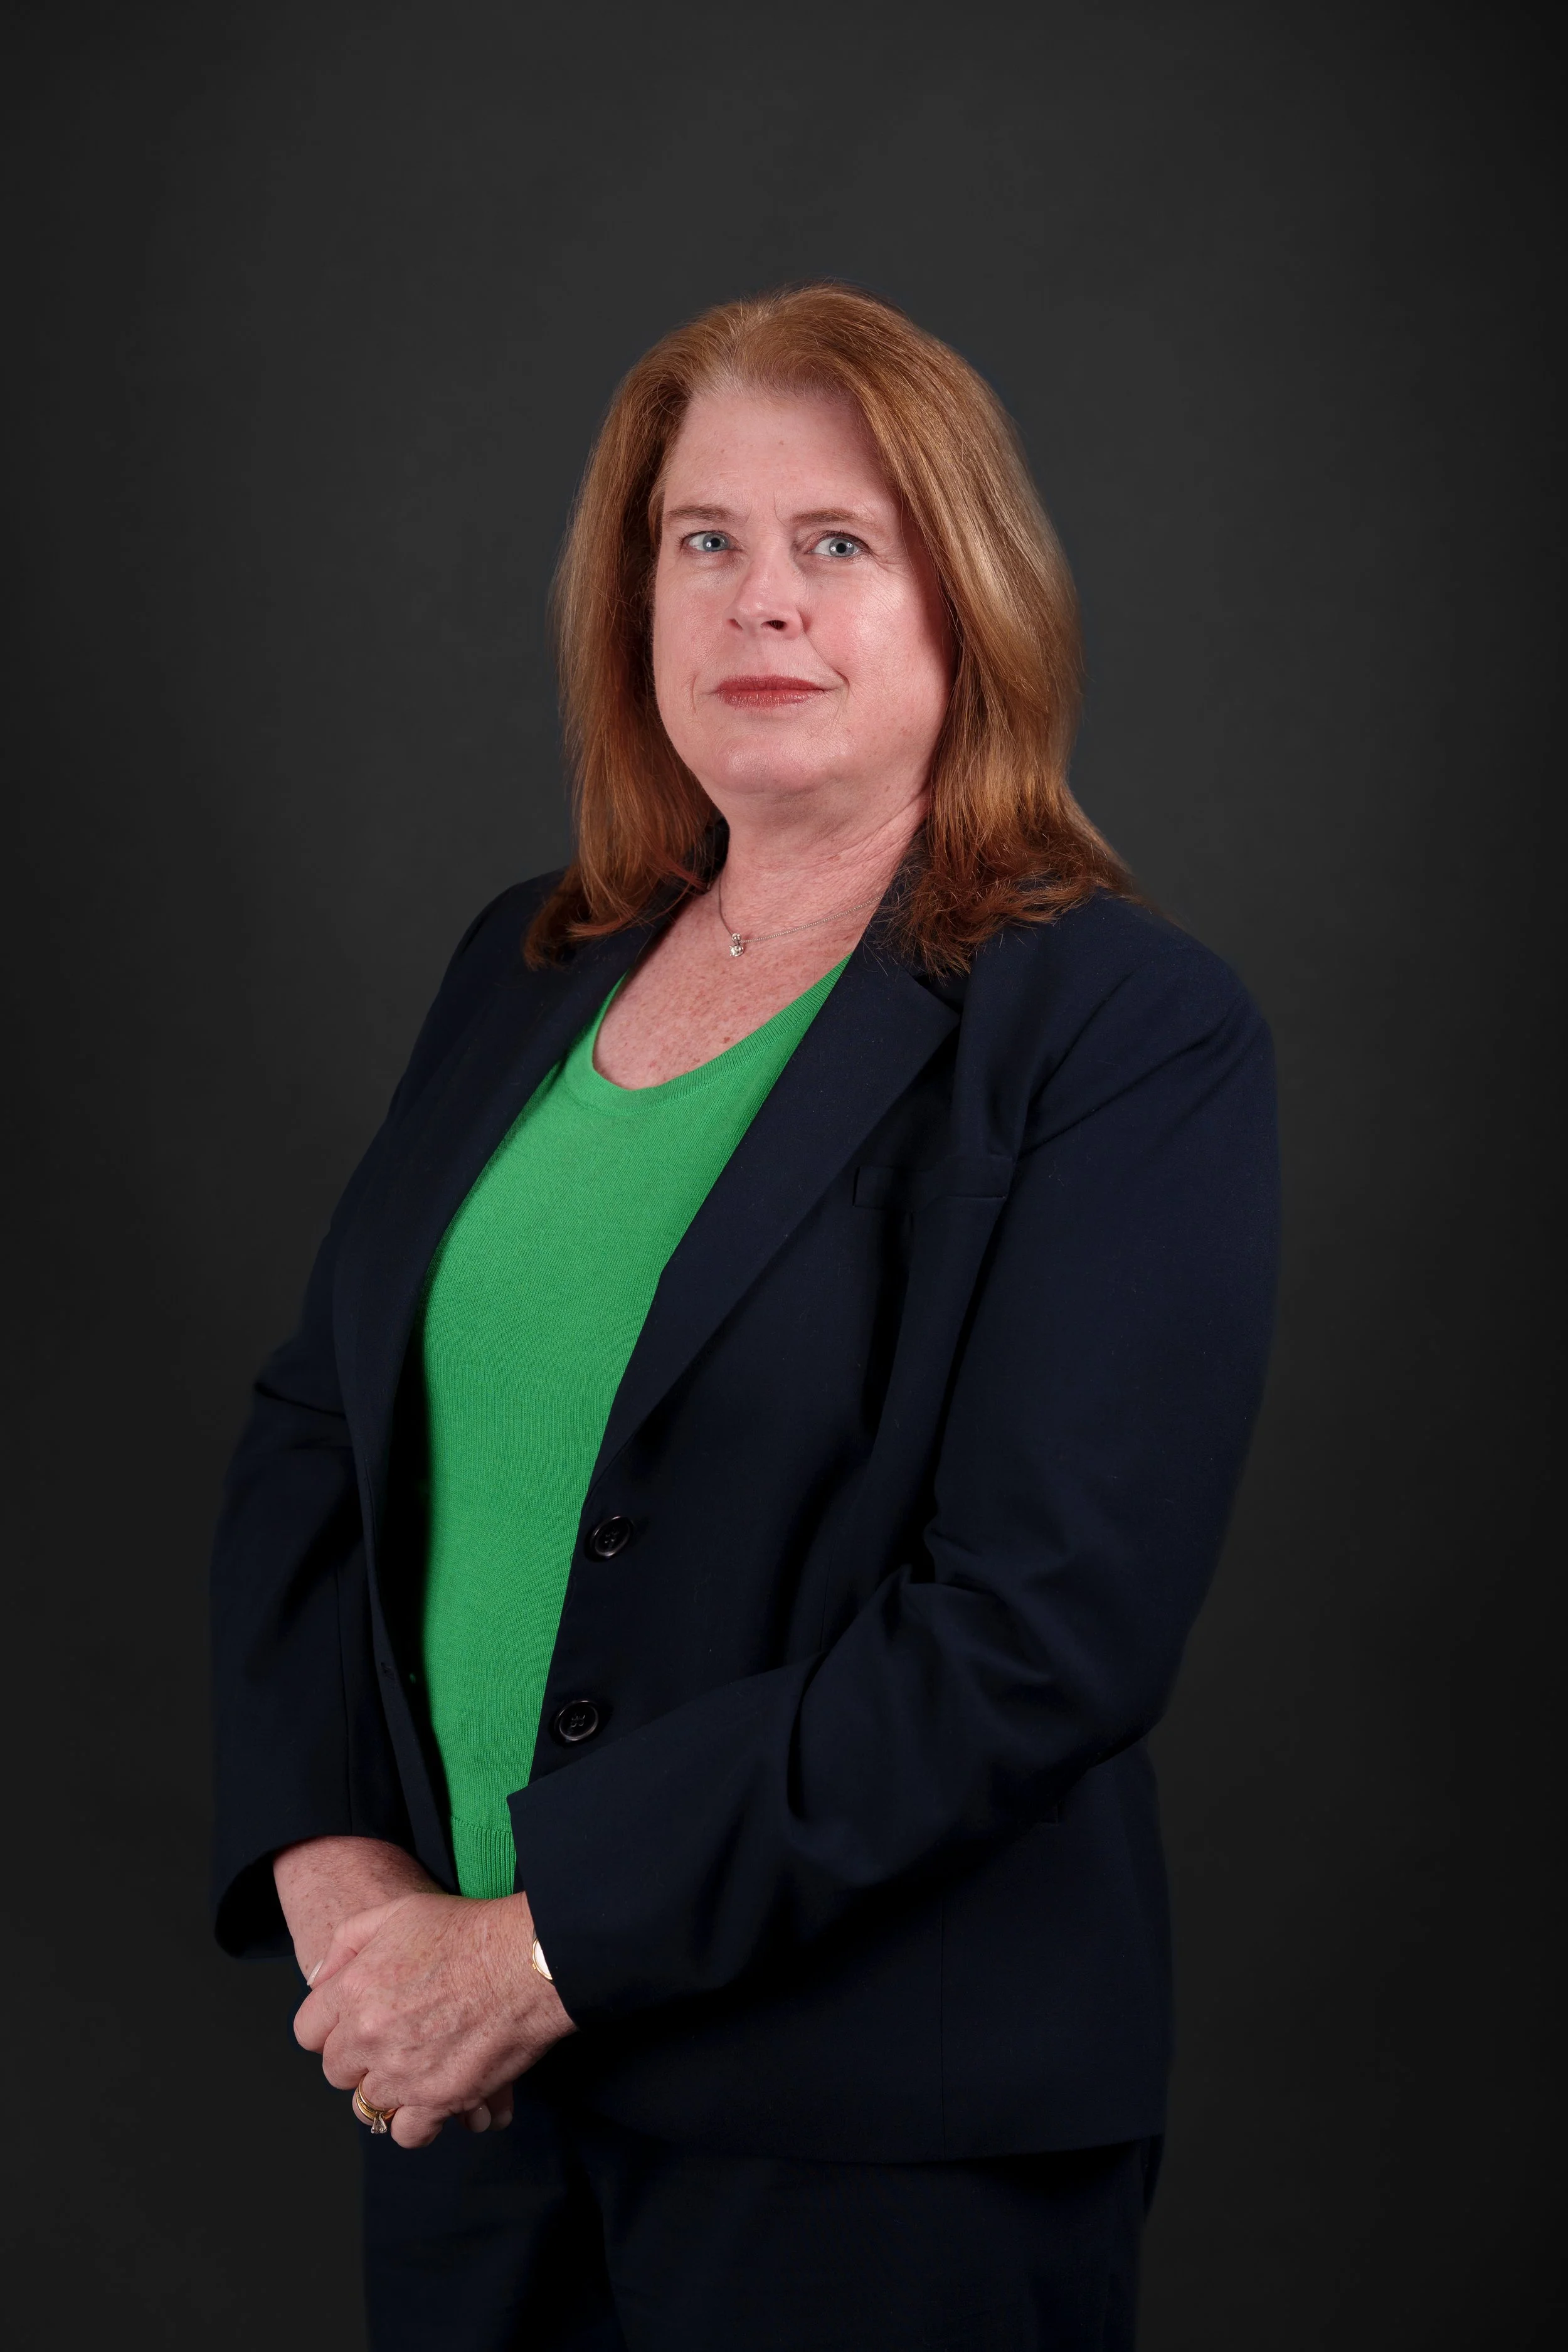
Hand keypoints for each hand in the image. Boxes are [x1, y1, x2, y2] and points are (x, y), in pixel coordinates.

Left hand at [274, 1837, 510, 2138]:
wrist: (526, 1962)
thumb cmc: (470, 1932)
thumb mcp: (399, 1912)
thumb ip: (347, 1943)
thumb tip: (319, 1979)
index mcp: (353, 1991)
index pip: (308, 2032)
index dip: (330, 2027)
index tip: (354, 2023)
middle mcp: (369, 2036)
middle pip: (337, 2071)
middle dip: (359, 2058)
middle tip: (393, 2042)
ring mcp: (402, 2073)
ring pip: (368, 2104)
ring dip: (388, 2089)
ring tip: (415, 2069)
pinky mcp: (438, 2099)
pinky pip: (407, 2133)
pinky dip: (417, 2122)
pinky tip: (431, 2100)